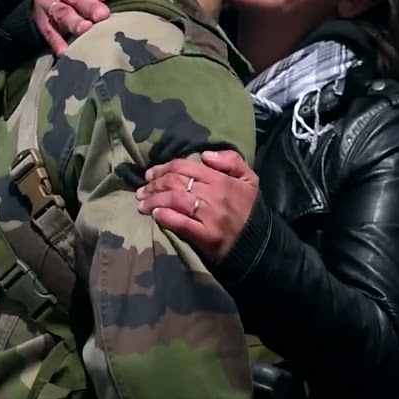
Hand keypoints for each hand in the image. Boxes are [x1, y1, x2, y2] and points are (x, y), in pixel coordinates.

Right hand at [32, 0, 140, 55]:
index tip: (122, 0)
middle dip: (88, 6)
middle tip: (102, 16)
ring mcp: (46, 3)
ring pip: (60, 12)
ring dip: (73, 22)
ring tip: (84, 30)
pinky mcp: (39, 21)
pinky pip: (48, 31)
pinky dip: (56, 42)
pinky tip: (64, 51)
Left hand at [135, 150, 258, 261]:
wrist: (257, 243)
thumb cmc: (249, 209)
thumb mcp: (249, 178)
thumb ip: (231, 160)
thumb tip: (205, 155)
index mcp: (221, 179)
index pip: (186, 167)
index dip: (164, 168)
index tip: (151, 173)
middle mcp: (213, 195)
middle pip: (176, 182)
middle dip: (154, 184)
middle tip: (142, 189)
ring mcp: (208, 216)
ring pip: (174, 200)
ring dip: (154, 200)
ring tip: (141, 203)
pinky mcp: (204, 236)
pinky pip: (180, 223)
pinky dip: (165, 217)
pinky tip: (155, 214)